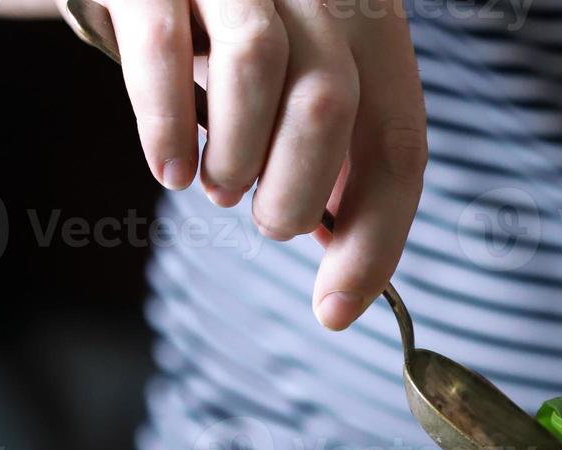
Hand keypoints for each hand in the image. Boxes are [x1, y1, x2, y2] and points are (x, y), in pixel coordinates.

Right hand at [63, 0, 426, 329]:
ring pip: (258, 63)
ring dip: (238, 157)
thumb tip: (346, 244)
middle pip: (332, 102)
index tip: (337, 307)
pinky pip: (163, 45)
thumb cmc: (215, 28)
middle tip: (268, 222)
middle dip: (298, 194)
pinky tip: (168, 168)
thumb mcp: (291, 76)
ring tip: (221, 187)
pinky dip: (167, 121)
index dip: (374, 236)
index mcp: (367, 17)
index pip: (398, 137)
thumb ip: (325, 143)